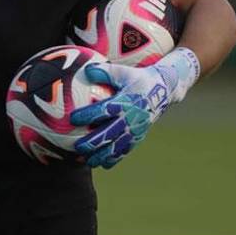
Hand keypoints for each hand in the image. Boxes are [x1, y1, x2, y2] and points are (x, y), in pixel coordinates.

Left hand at [69, 48, 199, 168]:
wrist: (163, 90)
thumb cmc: (138, 79)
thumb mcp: (123, 72)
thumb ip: (105, 71)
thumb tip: (85, 70)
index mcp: (125, 102)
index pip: (103, 110)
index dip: (88, 115)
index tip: (72, 118)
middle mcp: (130, 119)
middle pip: (108, 134)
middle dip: (91, 143)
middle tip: (77, 147)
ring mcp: (135, 130)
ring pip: (116, 147)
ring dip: (101, 156)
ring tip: (87, 161)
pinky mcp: (138, 137)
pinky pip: (125, 151)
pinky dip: (114, 159)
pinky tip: (102, 164)